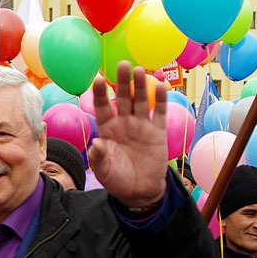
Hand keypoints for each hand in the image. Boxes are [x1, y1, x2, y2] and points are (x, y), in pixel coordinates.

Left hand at [89, 61, 168, 210]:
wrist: (139, 192)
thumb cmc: (117, 179)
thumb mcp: (104, 171)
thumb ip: (99, 157)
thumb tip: (95, 144)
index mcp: (107, 129)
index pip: (101, 107)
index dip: (99, 94)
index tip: (97, 79)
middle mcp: (124, 123)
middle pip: (122, 98)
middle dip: (121, 82)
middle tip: (122, 65)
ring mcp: (141, 126)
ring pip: (140, 101)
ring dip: (140, 86)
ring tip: (139, 70)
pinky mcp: (157, 132)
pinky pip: (159, 113)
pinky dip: (161, 100)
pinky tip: (161, 86)